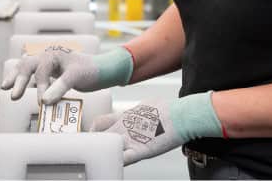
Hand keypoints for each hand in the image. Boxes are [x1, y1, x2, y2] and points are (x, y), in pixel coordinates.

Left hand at [0, 46, 132, 103]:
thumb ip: (43, 81)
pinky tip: (48, 100)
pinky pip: (64, 80)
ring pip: (44, 69)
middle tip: (14, 95)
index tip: (4, 87)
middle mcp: (52, 54)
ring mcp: (65, 60)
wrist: (105, 69)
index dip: (14, 74)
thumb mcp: (58, 77)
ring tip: (39, 101)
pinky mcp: (77, 70)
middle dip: (20, 79)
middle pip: (30, 63)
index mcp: (46, 57)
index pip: (25, 63)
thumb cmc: (80, 74)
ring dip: (39, 85)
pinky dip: (55, 90)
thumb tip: (26, 88)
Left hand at [92, 93, 223, 164]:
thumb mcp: (148, 105)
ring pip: (107, 147)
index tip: (89, 136)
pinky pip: (123, 159)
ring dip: (103, 154)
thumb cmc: (170, 109)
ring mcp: (131, 139)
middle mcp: (124, 127)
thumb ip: (139, 111)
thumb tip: (139, 110)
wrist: (183, 115)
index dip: (92, 131)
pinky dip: (117, 163)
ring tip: (99, 160)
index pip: (99, 122)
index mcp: (125, 116)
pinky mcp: (141, 151)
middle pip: (99, 136)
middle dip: (93, 144)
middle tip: (88, 151)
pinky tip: (113, 166)